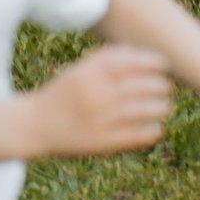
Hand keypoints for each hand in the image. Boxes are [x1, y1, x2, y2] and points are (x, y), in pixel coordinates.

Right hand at [28, 47, 173, 159]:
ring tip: (163, 108)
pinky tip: (153, 126)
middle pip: (150, 86)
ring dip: (162, 107)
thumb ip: (109, 59)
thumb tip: (145, 56)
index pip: (138, 62)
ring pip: (152, 109)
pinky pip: (144, 134)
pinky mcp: (108, 142)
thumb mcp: (80, 69)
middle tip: (165, 89)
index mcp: (94, 72)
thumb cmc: (63, 94)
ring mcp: (106, 119)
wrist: (34, 126)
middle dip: (162, 87)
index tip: (163, 67)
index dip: (157, 63)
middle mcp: (101, 93)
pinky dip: (154, 129)